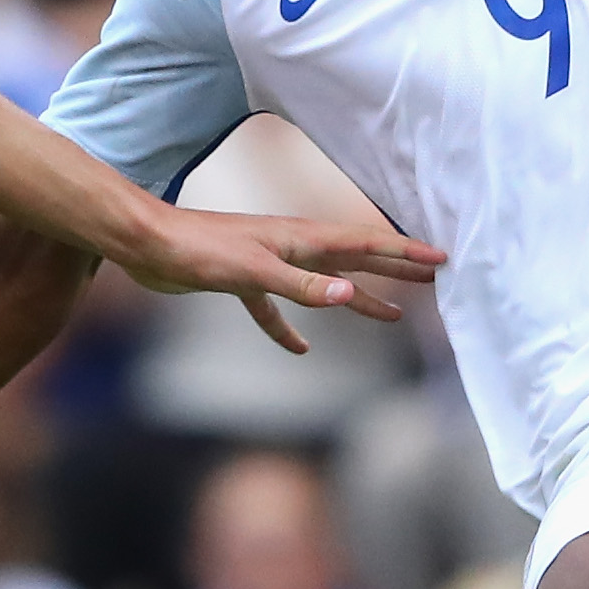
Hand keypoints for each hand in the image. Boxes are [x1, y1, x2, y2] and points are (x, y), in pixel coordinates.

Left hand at [108, 208, 445, 354]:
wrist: (148, 244)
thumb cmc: (198, 251)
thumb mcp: (252, 272)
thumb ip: (300, 286)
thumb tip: (348, 295)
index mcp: (301, 239)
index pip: (364, 245)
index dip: (404, 253)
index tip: (440, 259)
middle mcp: (292, 248)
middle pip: (355, 260)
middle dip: (395, 270)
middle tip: (434, 279)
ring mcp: (268, 264)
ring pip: (324, 284)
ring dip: (358, 299)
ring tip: (391, 315)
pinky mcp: (243, 283)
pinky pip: (277, 308)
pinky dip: (291, 327)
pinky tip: (300, 349)